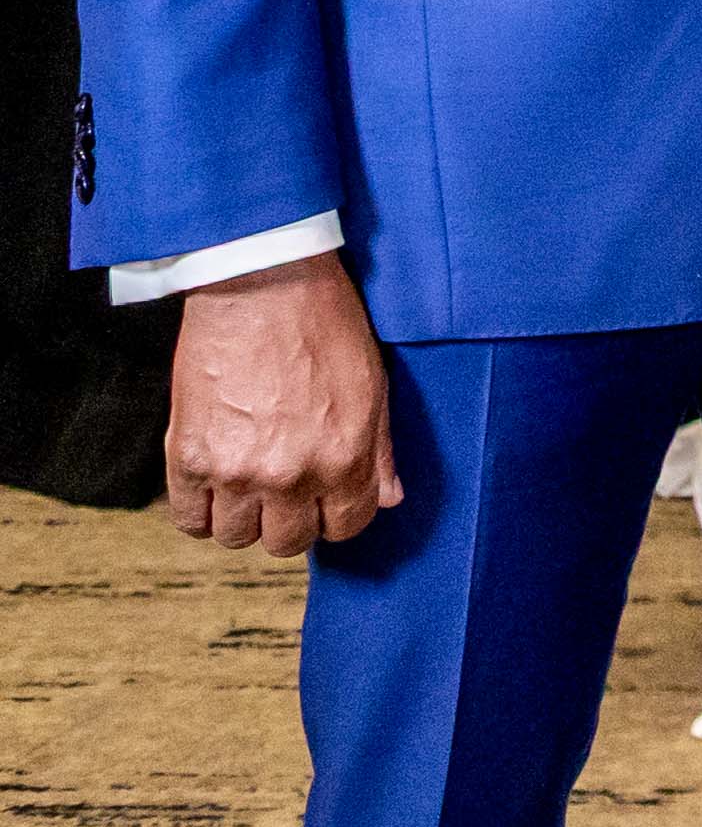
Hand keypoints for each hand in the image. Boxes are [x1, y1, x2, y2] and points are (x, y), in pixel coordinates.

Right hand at [165, 250, 400, 554]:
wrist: (260, 285)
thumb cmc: (324, 325)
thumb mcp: (372, 385)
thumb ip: (379, 450)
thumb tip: (388, 499)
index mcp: (345, 459)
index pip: (345, 527)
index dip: (337, 514)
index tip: (326, 498)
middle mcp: (291, 475)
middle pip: (288, 541)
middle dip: (291, 520)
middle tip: (285, 488)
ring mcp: (236, 471)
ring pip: (237, 538)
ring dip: (244, 517)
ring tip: (247, 482)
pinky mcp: (188, 458)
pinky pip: (189, 520)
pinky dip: (201, 510)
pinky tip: (214, 484)